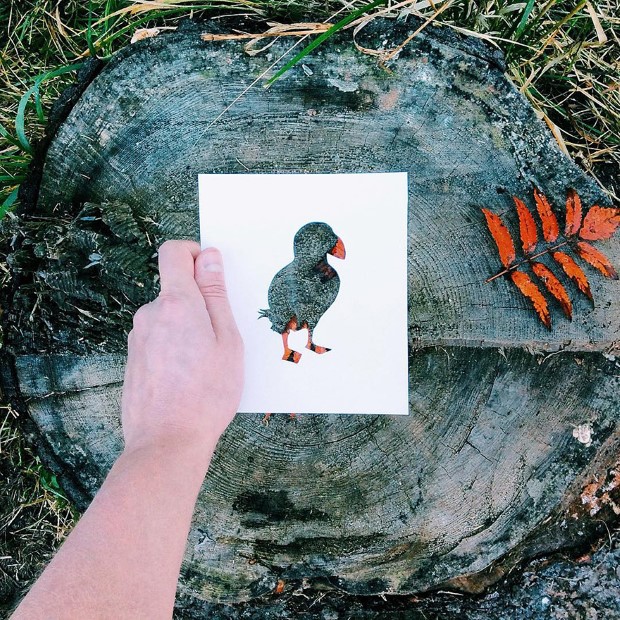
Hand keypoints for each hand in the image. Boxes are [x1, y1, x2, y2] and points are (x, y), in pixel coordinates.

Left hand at [121, 241, 243, 462]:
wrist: (167, 442)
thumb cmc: (207, 394)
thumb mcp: (227, 341)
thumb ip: (216, 295)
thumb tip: (209, 257)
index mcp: (177, 303)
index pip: (173, 253)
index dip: (194, 253)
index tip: (212, 273)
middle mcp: (150, 314)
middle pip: (175, 290)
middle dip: (200, 303)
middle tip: (222, 338)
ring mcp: (138, 338)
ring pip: (169, 318)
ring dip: (188, 330)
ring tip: (207, 365)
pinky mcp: (134, 359)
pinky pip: (159, 340)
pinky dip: (176, 348)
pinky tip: (189, 378)